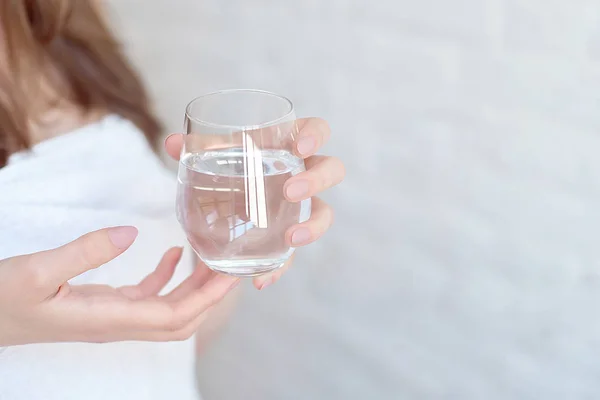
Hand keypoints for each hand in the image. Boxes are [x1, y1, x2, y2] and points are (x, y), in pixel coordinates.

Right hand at [0, 227, 238, 345]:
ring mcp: (112, 317)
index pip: (174, 316)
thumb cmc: (2, 299)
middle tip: (231, 266)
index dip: (207, 298)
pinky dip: (167, 278)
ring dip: (193, 288)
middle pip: (180, 320)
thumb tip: (133, 233)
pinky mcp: (104, 306)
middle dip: (210, 297)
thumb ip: (85, 251)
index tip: (230, 275)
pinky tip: (175, 255)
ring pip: (167, 309)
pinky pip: (147, 297)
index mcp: (108, 319)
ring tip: (212, 258)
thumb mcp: (38, 271)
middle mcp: (117, 324)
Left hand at [165, 117, 345, 289]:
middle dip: (316, 180)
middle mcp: (303, 173)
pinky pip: (295, 252)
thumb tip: (173, 143)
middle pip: (331, 170)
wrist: (230, 199)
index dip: (315, 135)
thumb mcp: (216, 156)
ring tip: (291, 238)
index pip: (317, 130)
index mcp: (289, 145)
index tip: (298, 147)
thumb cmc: (231, 166)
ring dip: (313, 226)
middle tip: (291, 191)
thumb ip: (197, 148)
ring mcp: (301, 206)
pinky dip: (280, 267)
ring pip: (324, 212)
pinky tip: (262, 280)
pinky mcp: (290, 234)